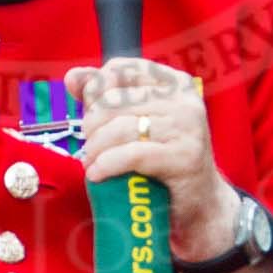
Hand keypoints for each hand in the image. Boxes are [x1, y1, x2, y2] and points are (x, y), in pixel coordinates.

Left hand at [68, 56, 233, 262]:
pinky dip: (106, 164)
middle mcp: (183, 99)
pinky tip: (97, 173)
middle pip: (115, 100)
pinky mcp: (184, 157)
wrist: (200, 203)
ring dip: (95, 147)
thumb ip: (105, 96)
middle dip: (92, 124)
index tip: (89, 111)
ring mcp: (186, 127)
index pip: (121, 69)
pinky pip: (131, 155)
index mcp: (174, 82)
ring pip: (119, 128)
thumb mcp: (138, 121)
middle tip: (89, 144)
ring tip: (90, 161)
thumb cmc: (164, 158)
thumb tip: (72, 77)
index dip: (95, 89)